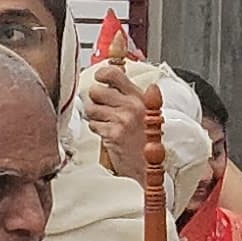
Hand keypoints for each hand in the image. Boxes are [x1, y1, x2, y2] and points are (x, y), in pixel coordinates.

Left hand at [82, 60, 149, 182]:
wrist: (151, 167)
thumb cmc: (148, 141)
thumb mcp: (146, 112)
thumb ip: (130, 96)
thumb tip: (110, 82)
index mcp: (140, 96)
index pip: (114, 73)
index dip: (101, 74)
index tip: (99, 78)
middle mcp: (131, 105)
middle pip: (96, 91)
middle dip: (95, 100)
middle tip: (102, 107)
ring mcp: (121, 120)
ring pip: (91, 108)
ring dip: (94, 116)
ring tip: (106, 122)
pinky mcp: (112, 135)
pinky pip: (93, 125)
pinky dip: (97, 129)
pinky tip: (108, 133)